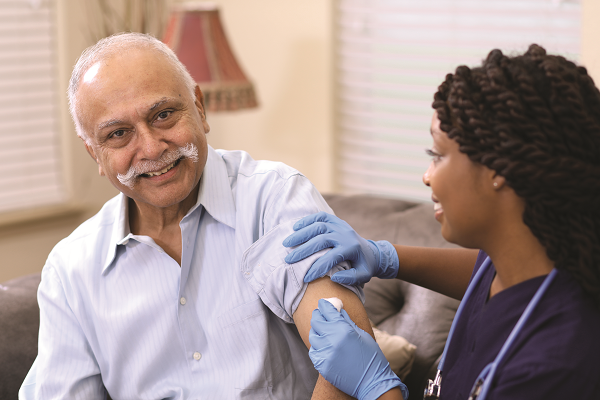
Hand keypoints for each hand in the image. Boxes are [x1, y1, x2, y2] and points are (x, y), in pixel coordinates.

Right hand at [283, 212, 398, 284]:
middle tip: (289, 259)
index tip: (305, 277)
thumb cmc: (364, 266)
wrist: (371, 251)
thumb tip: (334, 277)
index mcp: (351, 248)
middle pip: (321, 240)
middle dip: (304, 250)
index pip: (331, 258)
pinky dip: (307, 220)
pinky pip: (320, 217)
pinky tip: (295, 227)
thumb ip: (350, 278)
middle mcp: (345, 234)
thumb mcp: (363, 275)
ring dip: (301, 234)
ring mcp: (340, 225)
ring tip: (287, 243)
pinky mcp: (336, 220)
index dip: (317, 268)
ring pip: (318, 226)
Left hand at [309, 299, 407, 399]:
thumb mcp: (361, 334)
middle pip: (316, 321)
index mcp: (344, 330)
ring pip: (313, 336)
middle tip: (323, 315)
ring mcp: (326, 354)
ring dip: (318, 331)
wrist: (372, 381)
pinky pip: (313, 351)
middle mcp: (332, 340)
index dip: (325, 304)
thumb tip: (337, 309)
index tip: (324, 303)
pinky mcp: (322, 366)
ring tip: (325, 332)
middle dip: (319, 316)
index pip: (327, 310)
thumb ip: (346, 320)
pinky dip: (317, 346)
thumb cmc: (370, 356)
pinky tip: (325, 346)